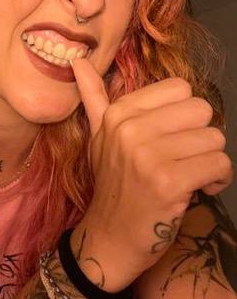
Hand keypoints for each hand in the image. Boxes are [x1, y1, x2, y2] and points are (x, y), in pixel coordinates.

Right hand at [69, 56, 233, 271]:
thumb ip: (93, 97)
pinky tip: (200, 190)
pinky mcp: (169, 183)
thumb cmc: (111, 185)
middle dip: (200, 137)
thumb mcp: (97, 138)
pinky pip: (220, 164)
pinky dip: (218, 180)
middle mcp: (130, 128)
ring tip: (190, 176)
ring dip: (210, 162)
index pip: (180, 88)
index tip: (172, 138)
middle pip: (201, 110)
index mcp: (118, 113)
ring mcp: (148, 155)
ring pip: (214, 138)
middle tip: (182, 159)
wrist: (109, 238)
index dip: (183, 115)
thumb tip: (78, 60)